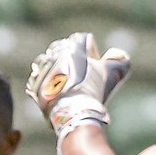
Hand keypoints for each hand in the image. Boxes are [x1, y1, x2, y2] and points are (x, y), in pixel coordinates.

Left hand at [25, 32, 130, 154]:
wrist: (75, 114)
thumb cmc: (94, 91)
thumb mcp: (114, 73)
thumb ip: (120, 60)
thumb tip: (116, 55)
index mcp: (74, 48)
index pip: (82, 39)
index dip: (90, 51)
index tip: (94, 63)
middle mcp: (56, 55)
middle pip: (61, 48)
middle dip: (69, 57)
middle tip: (77, 72)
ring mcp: (43, 71)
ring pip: (44, 60)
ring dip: (51, 66)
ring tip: (59, 78)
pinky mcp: (35, 87)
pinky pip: (35, 79)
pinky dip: (41, 82)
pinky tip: (49, 89)